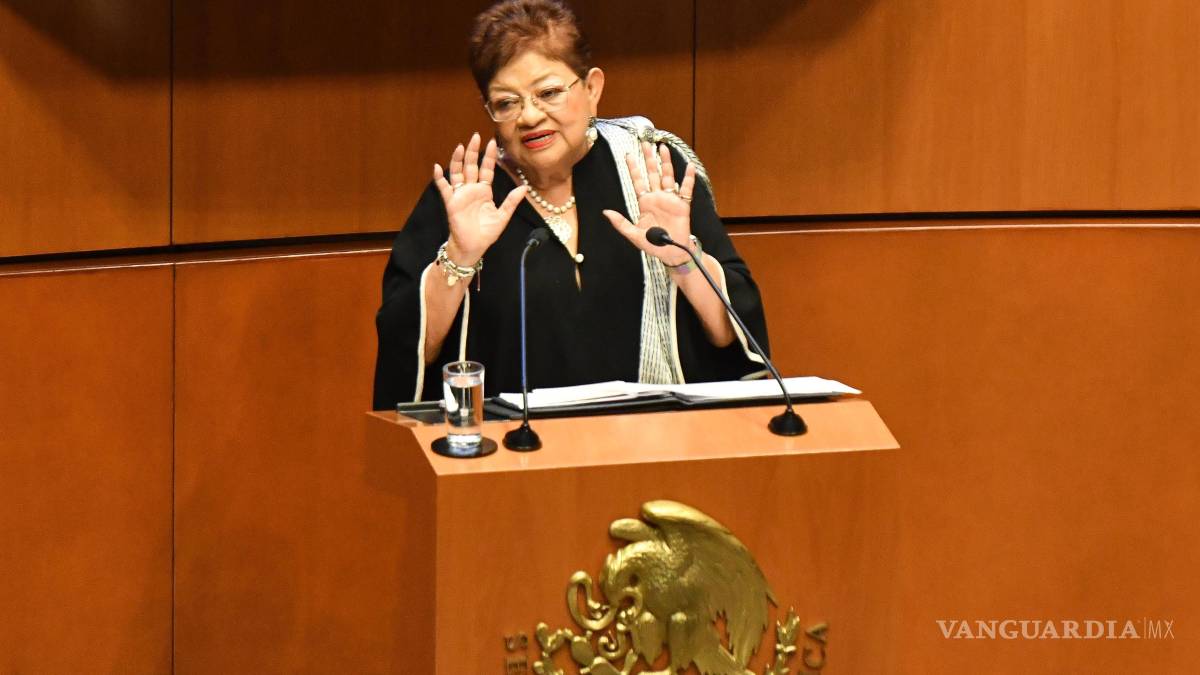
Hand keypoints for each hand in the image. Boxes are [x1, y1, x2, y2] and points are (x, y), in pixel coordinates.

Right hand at [433, 132, 527, 264]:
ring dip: (457, 160)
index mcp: (484, 191)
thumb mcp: (503, 216)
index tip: (492, 142)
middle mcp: (472, 189)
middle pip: (471, 166)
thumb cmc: (486, 233)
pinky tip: (438, 168)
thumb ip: (511, 202)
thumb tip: (524, 188)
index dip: (489, 156)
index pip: (487, 169)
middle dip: (473, 151)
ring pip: (458, 173)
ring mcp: (460, 194)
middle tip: (475, 136)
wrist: (473, 247)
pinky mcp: (451, 202)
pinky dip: (440, 178)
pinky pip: (444, 188)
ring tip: (459, 146)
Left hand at [602, 141, 697, 264]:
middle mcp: (657, 197)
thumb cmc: (653, 244)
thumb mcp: (634, 235)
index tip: (628, 154)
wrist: (672, 253)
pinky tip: (689, 167)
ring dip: (666, 162)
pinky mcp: (683, 204)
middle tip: (646, 142)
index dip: (633, 168)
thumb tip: (605, 212)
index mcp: (645, 202)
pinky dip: (688, 178)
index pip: (638, 181)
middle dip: (648, 158)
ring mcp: (670, 199)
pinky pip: (686, 189)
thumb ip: (620, 223)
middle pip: (652, 173)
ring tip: (663, 148)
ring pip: (667, 176)